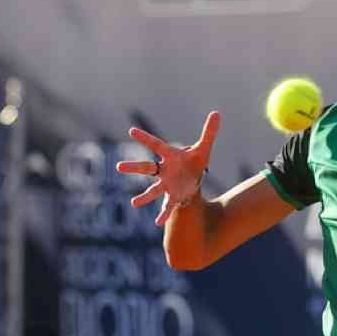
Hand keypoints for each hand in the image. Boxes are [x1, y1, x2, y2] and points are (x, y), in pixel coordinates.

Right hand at [116, 111, 219, 225]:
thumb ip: (209, 132)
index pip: (156, 144)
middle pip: (147, 168)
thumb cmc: (194, 162)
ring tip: (134, 203)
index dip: (144, 138)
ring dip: (144, 197)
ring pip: (153, 190)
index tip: (131, 131)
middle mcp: (164, 170)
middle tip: (118, 167)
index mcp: (170, 156)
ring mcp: (166, 184)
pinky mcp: (172, 197)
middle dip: (134, 167)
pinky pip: (167, 206)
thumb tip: (217, 112)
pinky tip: (158, 222)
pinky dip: (163, 214)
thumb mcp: (203, 148)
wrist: (194, 179)